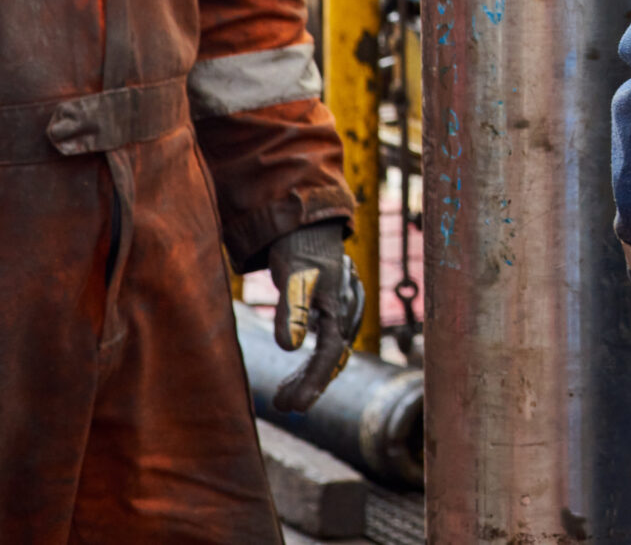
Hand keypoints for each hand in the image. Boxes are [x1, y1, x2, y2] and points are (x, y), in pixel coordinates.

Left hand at [265, 221, 364, 412]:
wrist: (309, 224)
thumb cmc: (300, 248)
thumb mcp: (292, 277)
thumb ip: (291, 311)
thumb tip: (288, 348)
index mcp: (339, 307)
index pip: (330, 354)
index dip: (313, 383)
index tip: (294, 406)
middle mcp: (347, 312)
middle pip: (332, 358)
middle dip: (309, 385)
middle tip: (283, 406)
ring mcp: (343, 312)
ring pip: (330, 354)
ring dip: (309, 376)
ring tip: (283, 397)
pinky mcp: (334, 310)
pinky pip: (328, 344)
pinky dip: (312, 362)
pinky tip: (296, 372)